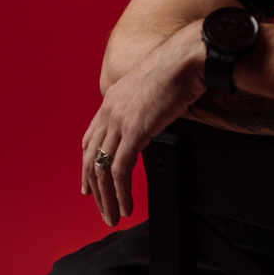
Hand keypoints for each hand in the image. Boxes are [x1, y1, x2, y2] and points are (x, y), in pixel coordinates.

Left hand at [81, 21, 206, 225]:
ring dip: (107, 198)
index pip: (90, 139)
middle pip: (91, 159)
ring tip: (114, 215)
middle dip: (95, 189)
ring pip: (102, 170)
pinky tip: (128, 204)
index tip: (89, 184)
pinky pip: (119, 171)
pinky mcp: (133, 132)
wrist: (186, 59)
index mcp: (112, 100)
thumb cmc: (178, 68)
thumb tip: (149, 123)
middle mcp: (109, 111)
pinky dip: (121, 193)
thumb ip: (143, 107)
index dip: (87, 164)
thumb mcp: (151, 88)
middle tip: (103, 209)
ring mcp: (119, 122)